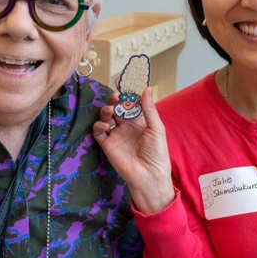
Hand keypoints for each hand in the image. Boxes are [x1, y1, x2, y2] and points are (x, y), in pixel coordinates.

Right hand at [93, 86, 174, 213]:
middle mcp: (127, 125)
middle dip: (115, 99)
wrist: (149, 176)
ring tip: (110, 111)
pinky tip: (105, 126)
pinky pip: (99, 132)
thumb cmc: (157, 153)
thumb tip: (146, 88)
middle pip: (117, 107)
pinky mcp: (107, 144)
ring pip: (106, 116)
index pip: (131, 102)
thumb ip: (149, 109)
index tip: (123, 81)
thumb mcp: (156, 128)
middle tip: (115, 96)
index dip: (127, 92)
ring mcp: (116, 134)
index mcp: (140, 120)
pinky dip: (99, 126)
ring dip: (106, 110)